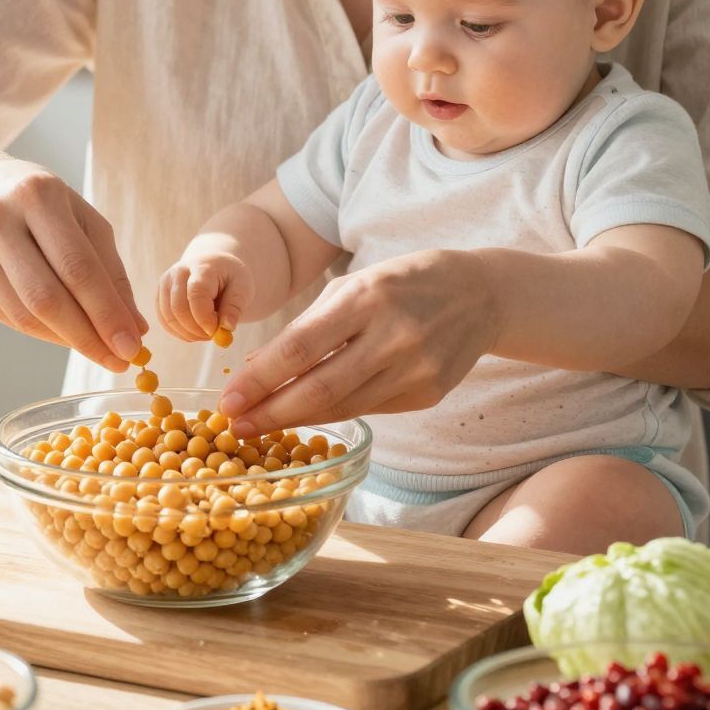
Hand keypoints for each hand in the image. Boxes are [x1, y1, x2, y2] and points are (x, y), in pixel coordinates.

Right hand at [0, 152, 146, 369]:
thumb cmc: (39, 204)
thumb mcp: (81, 219)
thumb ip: (110, 271)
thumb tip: (134, 328)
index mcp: (37, 195)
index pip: (77, 267)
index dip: (107, 313)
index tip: (132, 346)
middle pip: (47, 298)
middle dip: (88, 337)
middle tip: (120, 361)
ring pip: (25, 315)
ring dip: (67, 340)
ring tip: (98, 350)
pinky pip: (8, 318)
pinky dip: (42, 332)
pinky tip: (64, 333)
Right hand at [156, 249, 250, 342]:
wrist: (214, 265)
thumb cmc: (230, 278)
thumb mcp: (242, 288)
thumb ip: (234, 307)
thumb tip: (226, 327)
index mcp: (202, 267)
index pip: (196, 294)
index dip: (204, 318)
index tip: (216, 331)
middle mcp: (179, 272)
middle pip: (179, 308)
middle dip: (196, 329)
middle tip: (212, 336)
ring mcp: (166, 283)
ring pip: (169, 318)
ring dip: (188, 333)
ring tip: (207, 332)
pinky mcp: (160, 295)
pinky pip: (164, 322)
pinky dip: (179, 333)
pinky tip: (195, 332)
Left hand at [216, 249, 498, 435]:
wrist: (482, 294)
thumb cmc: (405, 282)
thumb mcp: (355, 284)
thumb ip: (308, 326)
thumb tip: (256, 370)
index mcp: (368, 298)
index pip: (301, 347)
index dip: (260, 379)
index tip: (227, 400)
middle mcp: (394, 336)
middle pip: (320, 388)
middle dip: (270, 412)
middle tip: (235, 427)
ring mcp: (416, 369)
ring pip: (343, 408)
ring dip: (295, 420)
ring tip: (259, 427)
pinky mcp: (428, 394)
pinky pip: (369, 410)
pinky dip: (333, 414)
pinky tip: (306, 416)